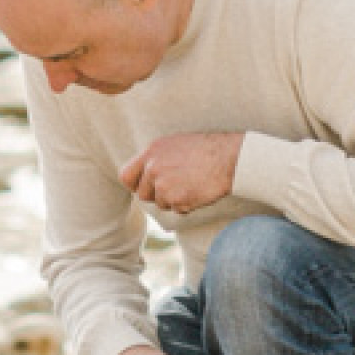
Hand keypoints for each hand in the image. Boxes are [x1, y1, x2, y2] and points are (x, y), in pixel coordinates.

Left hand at [120, 129, 242, 213]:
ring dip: (174, 200)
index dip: (135, 184)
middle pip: (143, 194)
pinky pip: (177, 210)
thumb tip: (144, 174)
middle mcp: (153, 169)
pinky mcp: (177, 200)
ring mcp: (164, 186)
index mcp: (151, 152)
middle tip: (177, 186)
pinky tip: (199, 191)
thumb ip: (155, 159)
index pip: (126, 176)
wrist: (229, 158)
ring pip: (161, 204)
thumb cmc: (205, 149)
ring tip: (191, 184)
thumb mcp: (174, 145)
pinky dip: (188, 205)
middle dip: (157, 195)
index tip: (145, 186)